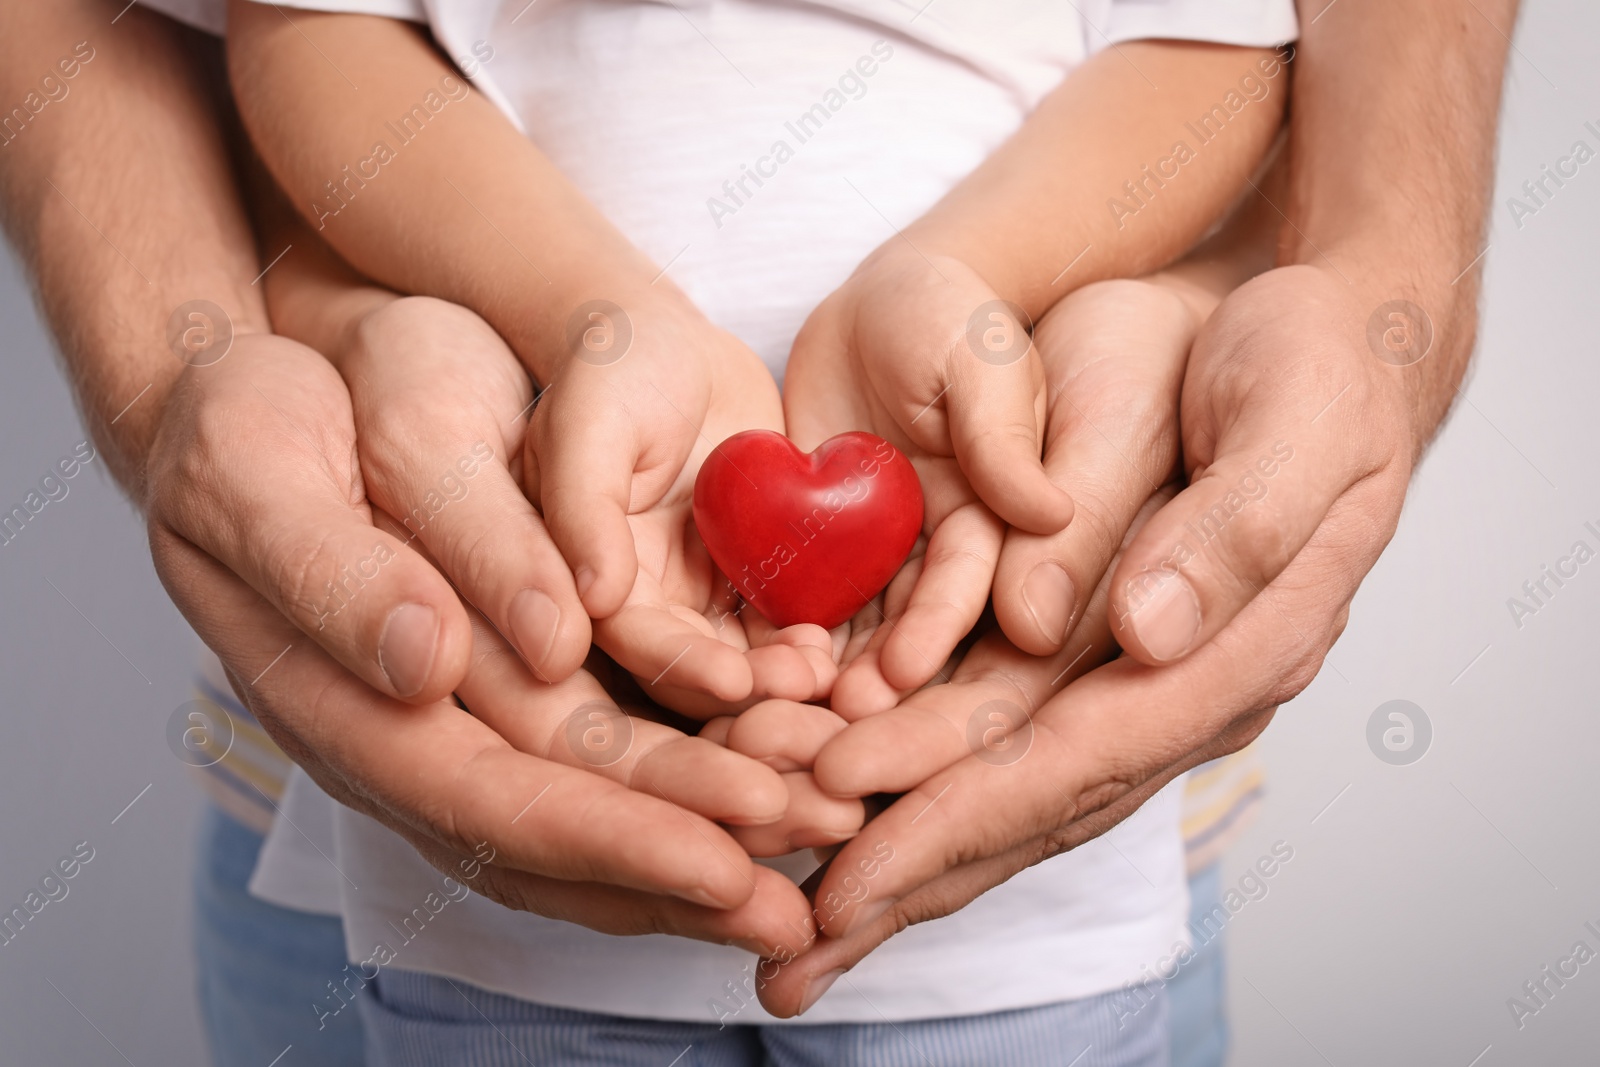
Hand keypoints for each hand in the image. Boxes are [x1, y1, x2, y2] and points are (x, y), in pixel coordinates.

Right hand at [145, 332, 815, 954]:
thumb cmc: (243, 428)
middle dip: (688, 868)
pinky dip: (685, 784)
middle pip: (563, 831)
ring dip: (705, 844)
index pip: (491, 802)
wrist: (250, 400)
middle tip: (806, 903)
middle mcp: (412, 740)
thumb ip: (334, 574)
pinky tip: (767, 787)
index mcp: (345, 708)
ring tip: (818, 857)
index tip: (725, 863)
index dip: (612, 837)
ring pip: (591, 812)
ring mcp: (459, 722)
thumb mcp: (258, 469)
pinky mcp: (504, 685)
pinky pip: (601, 759)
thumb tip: (427, 667)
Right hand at [526, 288, 835, 713]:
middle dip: (750, 682)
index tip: (737, 682)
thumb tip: (594, 597)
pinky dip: (812, 631)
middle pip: (696, 662)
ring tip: (831, 666)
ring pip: (744, 651)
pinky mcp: (752, 570)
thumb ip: (584, 508)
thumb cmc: (614, 367)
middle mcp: (644, 594)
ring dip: (785, 669)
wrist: (670, 340)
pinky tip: (848, 634)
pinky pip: (783, 614)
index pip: (635, 639)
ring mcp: (700, 587)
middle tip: (808, 684)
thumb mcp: (588, 425)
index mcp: (589, 572)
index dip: (684, 666)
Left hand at [752, 264, 1419, 1014]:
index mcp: (1241, 653)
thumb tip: (1146, 634)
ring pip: (1006, 790)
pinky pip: (1001, 739)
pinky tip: (852, 816)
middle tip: (794, 955)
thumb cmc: (1313, 366)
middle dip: (910, 875)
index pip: (1081, 760)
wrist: (1321, 341)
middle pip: (1030, 806)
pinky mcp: (1097, 658)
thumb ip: (1233, 529)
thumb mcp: (1293, 419)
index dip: (961, 815)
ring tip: (800, 916)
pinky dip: (921, 784)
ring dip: (902, 851)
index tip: (854, 870)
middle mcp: (1183, 693)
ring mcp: (1138, 685)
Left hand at [783, 247, 1070, 712]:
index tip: (903, 673)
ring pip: (856, 627)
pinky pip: (803, 596)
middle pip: (913, 629)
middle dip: (877, 675)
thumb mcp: (981, 360)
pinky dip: (778, 631)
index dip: (939, 629)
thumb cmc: (947, 316)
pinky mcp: (826, 547)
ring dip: (825, 672)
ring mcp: (882, 556)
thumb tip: (1050, 511)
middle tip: (834, 721)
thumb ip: (1005, 434)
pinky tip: (743, 665)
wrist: (875, 304)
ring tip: (782, 709)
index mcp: (999, 517)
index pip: (973, 585)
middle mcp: (943, 552)